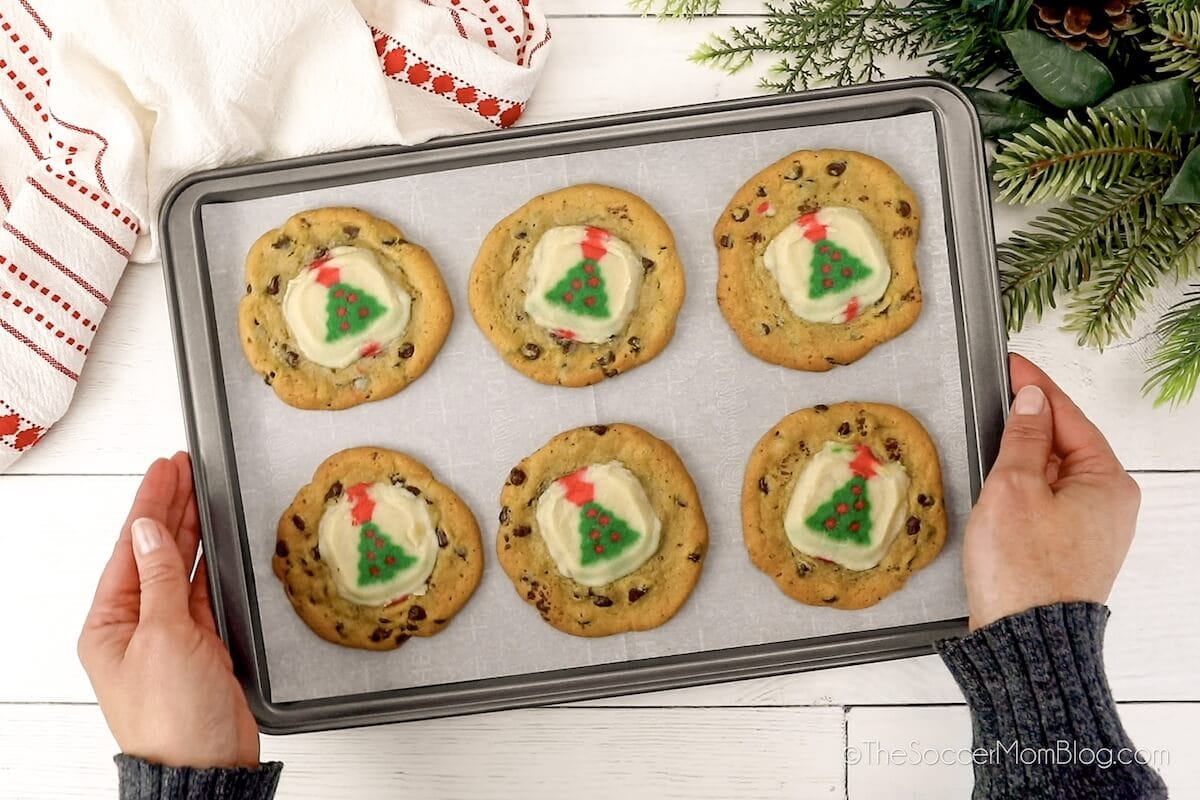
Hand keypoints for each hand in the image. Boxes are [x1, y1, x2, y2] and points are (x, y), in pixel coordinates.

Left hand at [78, 452, 259, 767]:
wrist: (205, 766)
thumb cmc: (173, 718)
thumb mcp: (164, 638)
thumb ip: (162, 580)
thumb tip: (149, 531)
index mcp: (110, 624)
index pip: (131, 549)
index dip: (150, 504)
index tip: (165, 470)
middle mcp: (136, 626)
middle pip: (153, 552)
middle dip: (169, 508)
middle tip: (184, 468)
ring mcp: (170, 635)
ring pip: (181, 567)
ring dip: (191, 529)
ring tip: (200, 490)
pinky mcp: (202, 646)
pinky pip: (204, 591)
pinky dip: (212, 562)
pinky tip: (215, 539)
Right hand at [963, 355, 1140, 630]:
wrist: (1025, 640)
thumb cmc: (1021, 569)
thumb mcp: (1014, 487)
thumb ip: (1024, 438)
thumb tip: (1033, 400)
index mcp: (1108, 481)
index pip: (1069, 416)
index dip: (1035, 386)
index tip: (1011, 364)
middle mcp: (1110, 503)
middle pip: (1066, 443)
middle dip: (1030, 421)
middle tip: (994, 395)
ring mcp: (1093, 529)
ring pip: (1055, 474)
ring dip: (1023, 456)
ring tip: (989, 436)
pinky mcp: (1070, 549)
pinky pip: (1048, 501)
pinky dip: (1024, 485)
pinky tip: (998, 482)